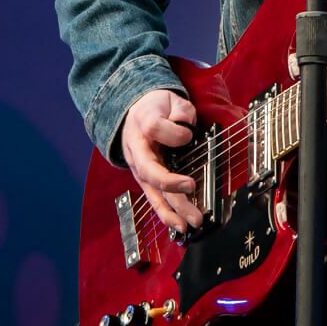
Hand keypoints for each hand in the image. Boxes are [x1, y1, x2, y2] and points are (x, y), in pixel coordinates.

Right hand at [119, 88, 202, 230]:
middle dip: (172, 184)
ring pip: (152, 192)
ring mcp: (139, 169)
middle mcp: (137, 151)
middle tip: (192, 188)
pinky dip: (166, 214)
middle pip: (151, 170)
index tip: (188, 132)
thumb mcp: (169, 99)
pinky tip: (179, 226)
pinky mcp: (145, 181)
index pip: (154, 127)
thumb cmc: (156, 108)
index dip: (173, 131)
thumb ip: (180, 110)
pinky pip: (154, 199)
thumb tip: (185, 128)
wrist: (134, 115)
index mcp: (142, 124)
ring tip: (189, 223)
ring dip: (172, 209)